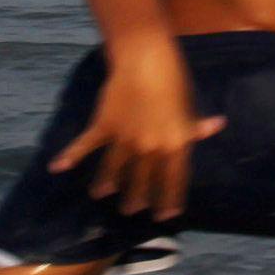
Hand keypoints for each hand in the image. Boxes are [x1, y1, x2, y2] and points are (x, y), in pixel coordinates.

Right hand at [50, 49, 227, 219]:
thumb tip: (217, 125)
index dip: (170, 200)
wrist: (146, 58)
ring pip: (115, 170)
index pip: (174, 181)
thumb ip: (196, 124)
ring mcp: (125, 138)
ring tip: (101, 194)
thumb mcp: (188, 104)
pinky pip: (86, 145)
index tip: (167, 216)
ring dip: (107, 184)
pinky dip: (70, 156)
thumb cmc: (174, 79)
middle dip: (137, 199)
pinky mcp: (105, 125)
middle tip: (131, 210)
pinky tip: (57, 167)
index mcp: (176, 144)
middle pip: (143, 181)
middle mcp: (150, 147)